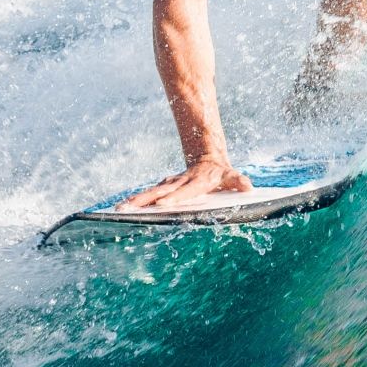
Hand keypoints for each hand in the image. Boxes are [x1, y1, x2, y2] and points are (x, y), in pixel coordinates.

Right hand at [116, 155, 253, 210]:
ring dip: (134, 201)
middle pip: (159, 193)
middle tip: (127, 208)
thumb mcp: (231, 176)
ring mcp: (169, 184)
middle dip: (143, 201)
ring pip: (150, 193)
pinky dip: (134, 201)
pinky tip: (121, 207)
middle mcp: (179, 183)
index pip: (185, 191)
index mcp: (196, 182)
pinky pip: (148, 195)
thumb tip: (248, 186)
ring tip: (118, 209)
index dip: (175, 198)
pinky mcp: (163, 187)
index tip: (163, 204)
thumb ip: (238, 181)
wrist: (207, 157)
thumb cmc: (220, 172)